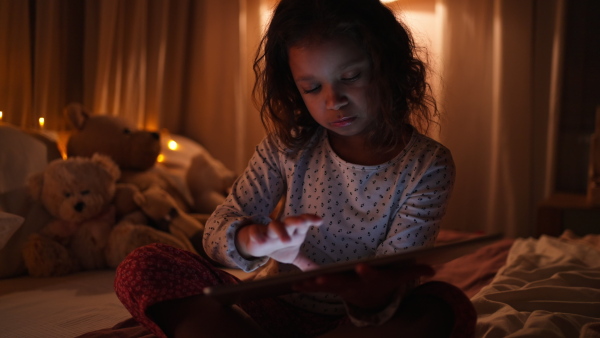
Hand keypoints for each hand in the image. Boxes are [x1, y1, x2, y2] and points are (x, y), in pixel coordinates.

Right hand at [235, 214, 321, 267]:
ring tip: (286, 241)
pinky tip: (261, 242)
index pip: (304, 224)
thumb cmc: (280, 247)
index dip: (311, 220)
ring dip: (280, 231)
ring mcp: (269, 231)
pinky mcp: (255, 233)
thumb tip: (320, 272)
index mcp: (294, 232)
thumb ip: (306, 263)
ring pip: (275, 225)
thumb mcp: (294, 255)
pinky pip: (255, 232)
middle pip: (291, 221)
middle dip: (297, 221)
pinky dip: (257, 235)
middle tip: (303, 222)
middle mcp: (283, 229)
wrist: (259, 244)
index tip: (319, 221)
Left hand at [293, 263, 433, 310]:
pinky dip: (305, 286)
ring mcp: (341, 288)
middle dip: (331, 281)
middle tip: (319, 279)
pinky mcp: (331, 288)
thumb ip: (415, 271)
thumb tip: (434, 268)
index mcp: (371, 279)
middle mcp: (355, 285)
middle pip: (343, 283)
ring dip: (312, 286)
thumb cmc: (385, 283)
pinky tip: (291, 283)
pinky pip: (316, 287)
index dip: (367, 272)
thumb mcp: (400, 276)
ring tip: (299, 283)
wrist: (372, 301)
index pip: (370, 275)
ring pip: (326, 287)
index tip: (362, 266)